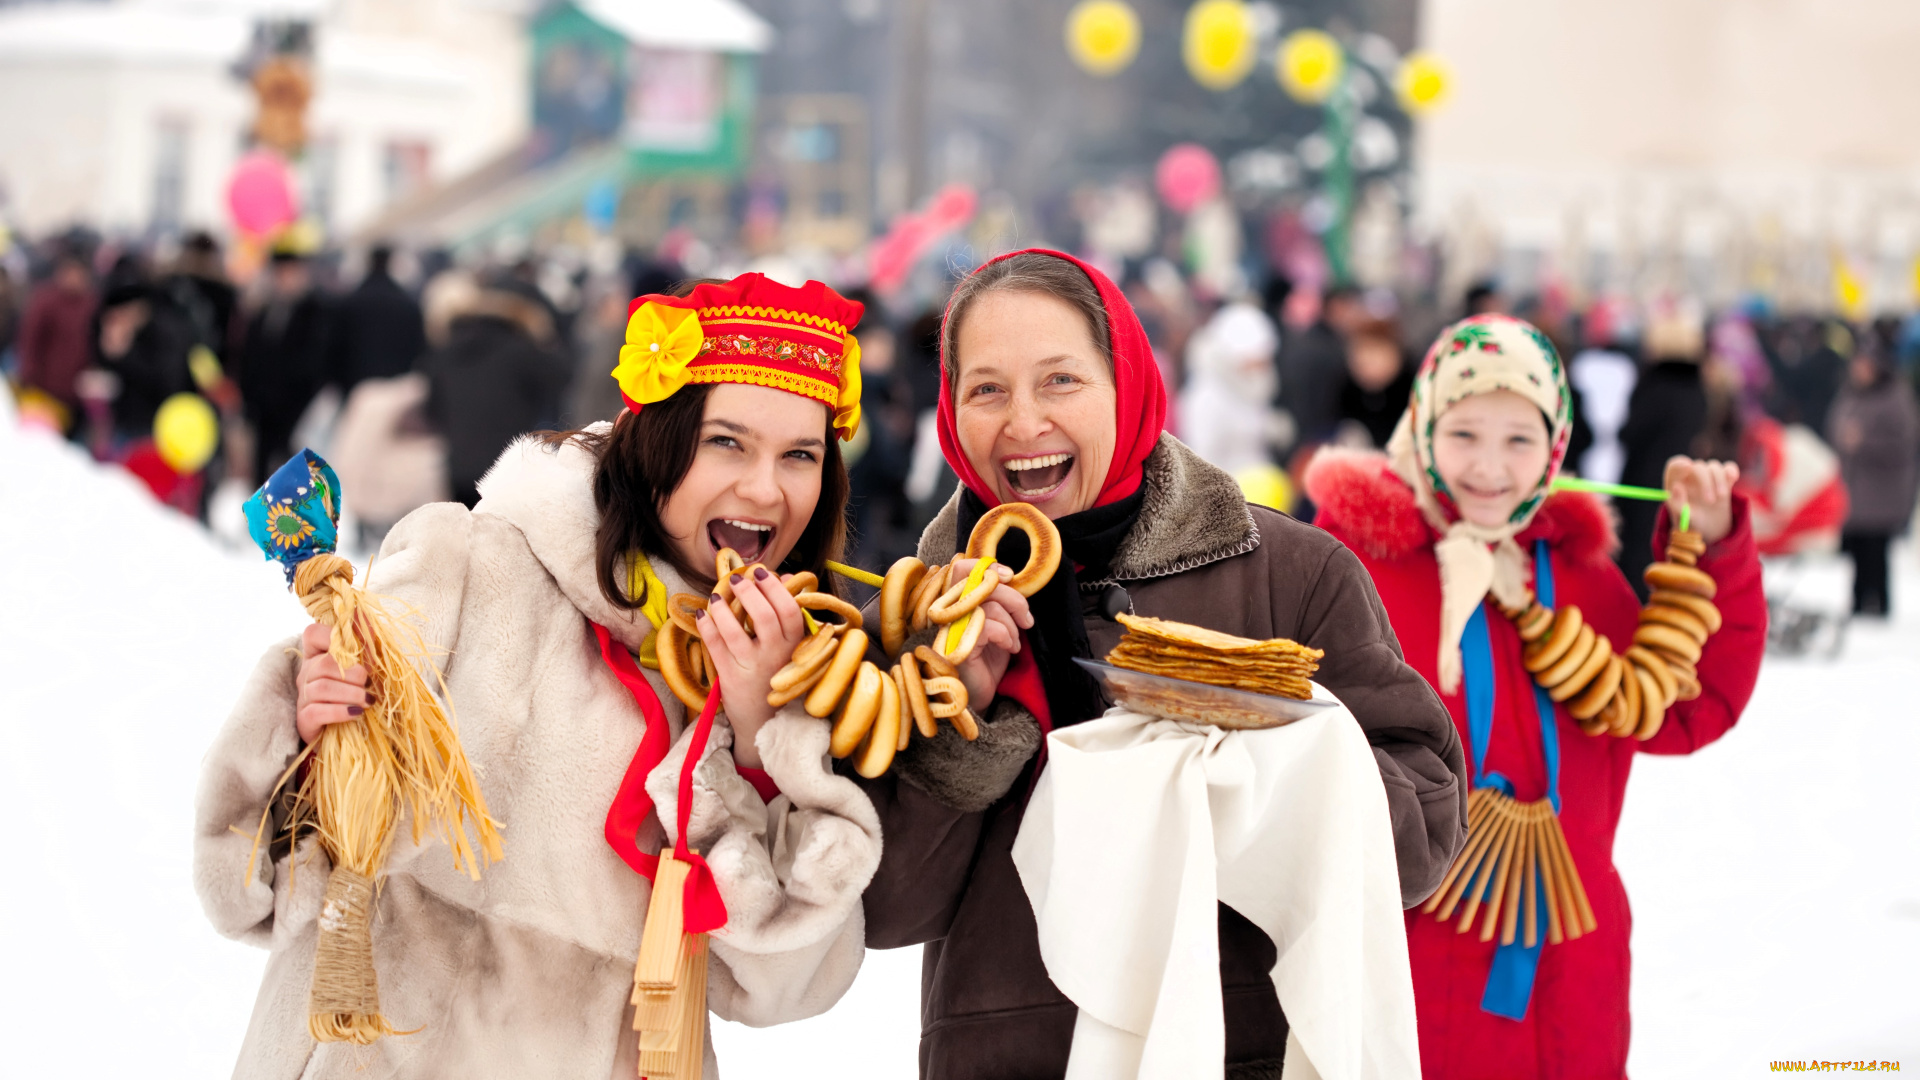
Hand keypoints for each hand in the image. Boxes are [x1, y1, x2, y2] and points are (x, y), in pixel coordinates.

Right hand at [295, 622, 369, 744]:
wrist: (350, 732)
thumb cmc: (358, 694)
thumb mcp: (366, 667)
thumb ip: (365, 643)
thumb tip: (362, 611)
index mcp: (318, 655)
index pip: (313, 633)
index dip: (332, 635)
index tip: (355, 649)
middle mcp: (306, 673)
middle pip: (325, 664)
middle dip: (355, 674)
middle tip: (370, 684)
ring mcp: (303, 697)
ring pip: (322, 687)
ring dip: (352, 694)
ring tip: (368, 701)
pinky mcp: (304, 719)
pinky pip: (316, 711)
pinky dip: (340, 711)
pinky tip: (355, 713)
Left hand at [697, 567, 808, 769]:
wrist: (764, 722)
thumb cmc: (777, 676)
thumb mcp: (791, 647)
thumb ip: (787, 613)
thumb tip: (784, 577)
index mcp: (795, 646)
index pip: (789, 611)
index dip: (775, 588)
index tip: (761, 572)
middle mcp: (775, 656)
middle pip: (764, 617)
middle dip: (749, 593)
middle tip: (736, 579)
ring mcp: (752, 668)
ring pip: (735, 633)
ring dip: (723, 610)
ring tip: (716, 596)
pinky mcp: (730, 679)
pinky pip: (715, 648)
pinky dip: (707, 628)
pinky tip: (702, 615)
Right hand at [940, 559, 1034, 708]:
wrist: (981, 697)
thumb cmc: (987, 660)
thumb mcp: (996, 624)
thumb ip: (997, 602)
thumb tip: (1011, 580)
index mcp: (956, 603)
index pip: (960, 569)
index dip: (985, 566)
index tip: (1009, 576)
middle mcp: (948, 612)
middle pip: (981, 583)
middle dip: (1014, 598)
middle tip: (1026, 619)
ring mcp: (950, 629)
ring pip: (991, 606)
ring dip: (1012, 625)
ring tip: (1014, 642)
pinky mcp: (958, 645)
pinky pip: (989, 627)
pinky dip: (1006, 635)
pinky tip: (1008, 648)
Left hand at [1664, 456, 1740, 544]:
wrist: (1707, 528)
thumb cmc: (1690, 521)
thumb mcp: (1682, 516)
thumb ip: (1677, 503)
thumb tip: (1677, 487)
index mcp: (1675, 482)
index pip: (1675, 465)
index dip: (1680, 464)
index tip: (1688, 467)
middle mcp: (1691, 475)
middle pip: (1698, 467)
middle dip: (1705, 481)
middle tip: (1709, 501)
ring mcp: (1708, 476)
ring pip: (1714, 467)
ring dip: (1719, 480)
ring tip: (1721, 496)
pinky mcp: (1724, 479)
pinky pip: (1728, 468)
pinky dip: (1731, 470)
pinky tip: (1733, 477)